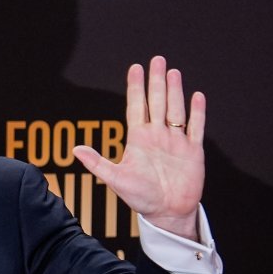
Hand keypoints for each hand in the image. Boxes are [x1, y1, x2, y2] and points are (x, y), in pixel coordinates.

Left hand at [74, 56, 204, 240]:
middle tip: (157, 60)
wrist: (167, 213)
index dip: (136, 87)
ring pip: (176, 110)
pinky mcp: (193, 150)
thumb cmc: (141, 198)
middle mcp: (157, 136)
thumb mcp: (116, 179)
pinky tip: (196, 96)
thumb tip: (75, 149)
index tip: (135, 67)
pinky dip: (197, 112)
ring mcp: (176, 141)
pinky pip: (195, 127)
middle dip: (156, 82)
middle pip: (157, 102)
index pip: (136, 107)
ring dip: (175, 91)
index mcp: (138, 139)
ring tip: (173, 72)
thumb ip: (98, 163)